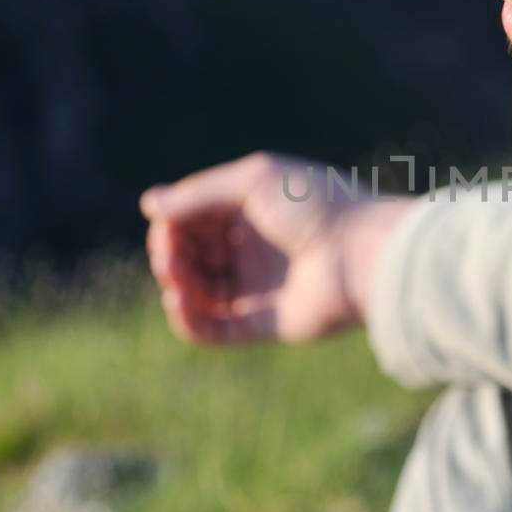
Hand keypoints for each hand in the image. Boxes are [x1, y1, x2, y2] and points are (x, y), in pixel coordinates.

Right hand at [139, 152, 413, 344]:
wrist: (363, 253)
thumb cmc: (315, 206)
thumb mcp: (252, 182)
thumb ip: (198, 194)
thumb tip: (148, 204)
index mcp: (253, 210)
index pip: (195, 218)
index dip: (173, 222)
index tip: (166, 222)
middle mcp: (253, 249)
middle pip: (191, 255)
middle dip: (170, 253)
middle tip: (168, 254)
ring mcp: (258, 289)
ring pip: (198, 292)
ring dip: (176, 284)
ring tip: (175, 278)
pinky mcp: (263, 325)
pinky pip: (214, 330)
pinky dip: (189, 321)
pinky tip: (178, 303)